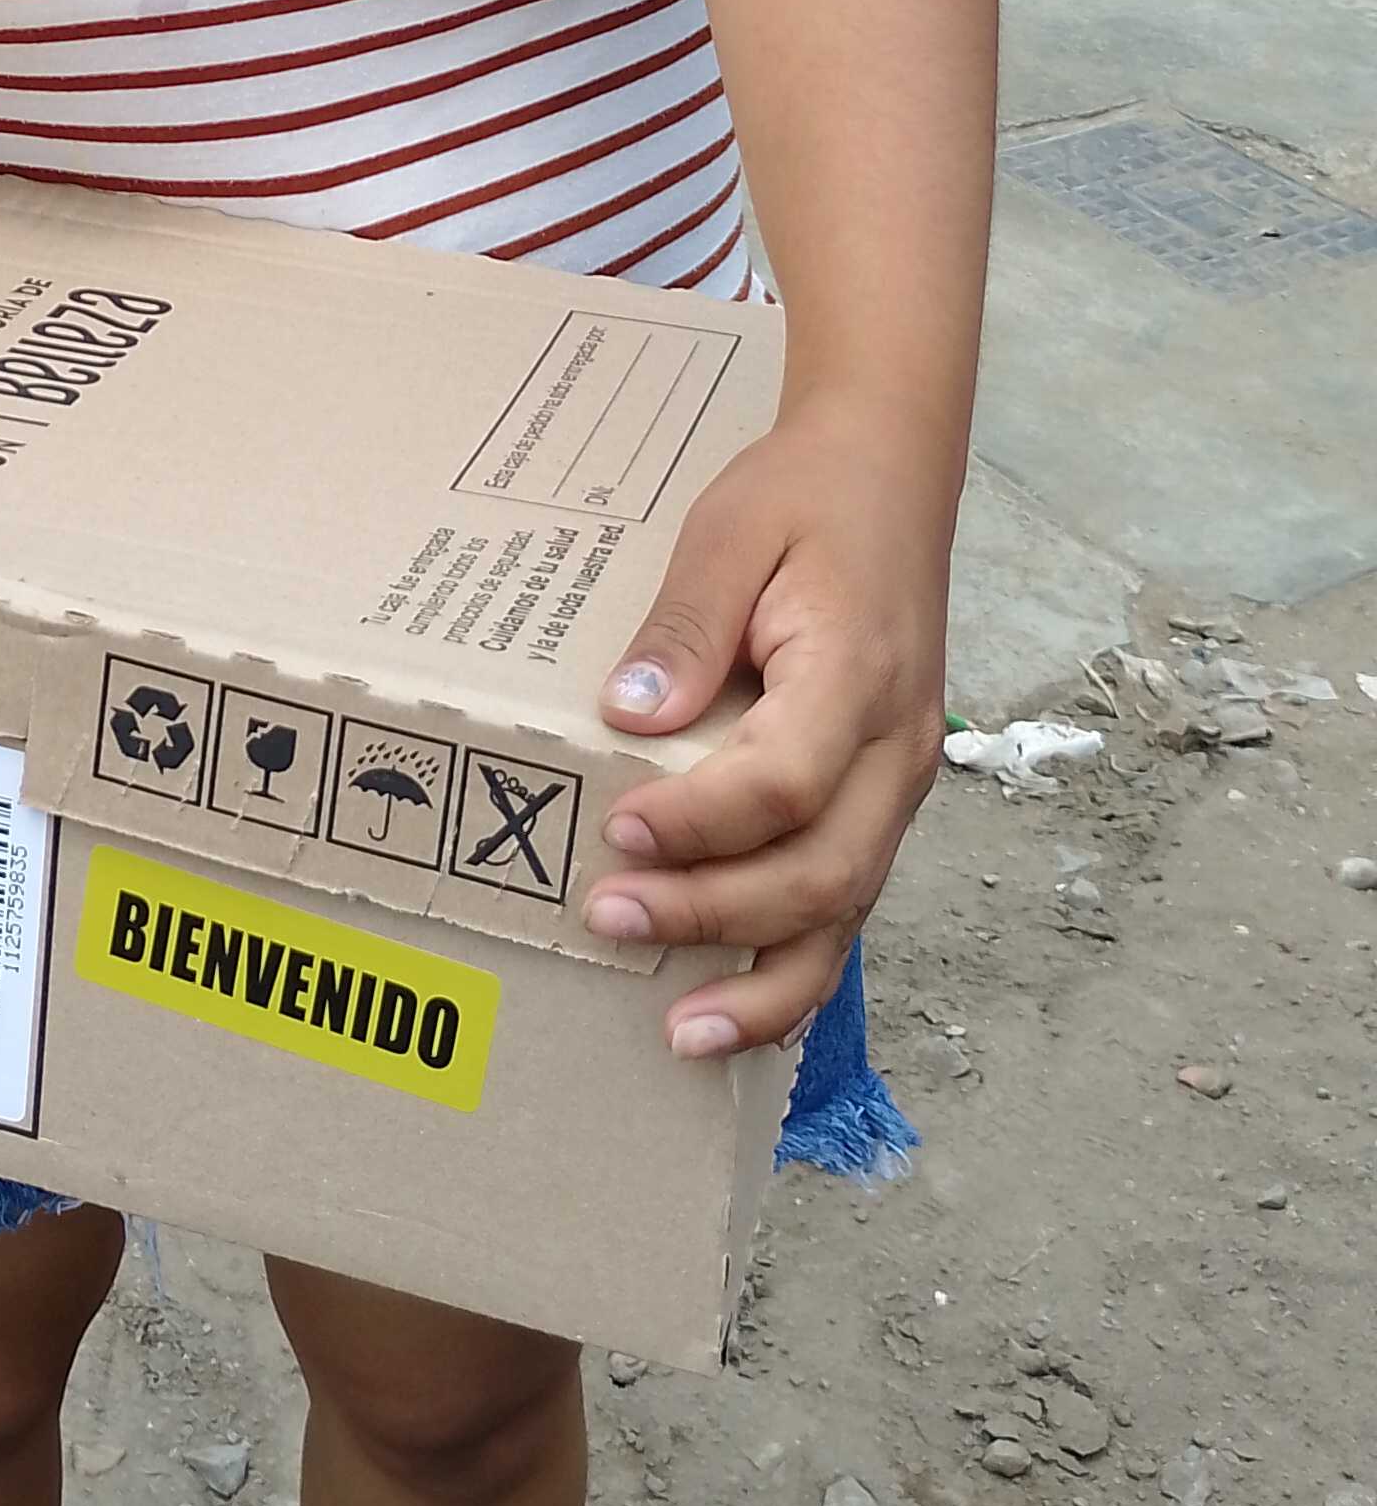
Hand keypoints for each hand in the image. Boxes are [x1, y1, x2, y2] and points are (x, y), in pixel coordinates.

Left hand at [583, 405, 949, 1060]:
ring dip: (767, 978)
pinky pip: (846, 897)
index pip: (787, 781)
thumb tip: (632, 714)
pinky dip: (796, 960)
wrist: (891, 473)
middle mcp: (896, 747)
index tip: (616, 827)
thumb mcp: (731, 530)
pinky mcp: (879, 797)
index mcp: (859, 674)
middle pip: (822, 869)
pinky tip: (737, 1005)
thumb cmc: (805, 497)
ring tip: (683, 1031)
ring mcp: (898, 782)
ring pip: (849, 910)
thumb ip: (685, 624)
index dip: (699, 823)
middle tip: (607, 918)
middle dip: (713, 914)